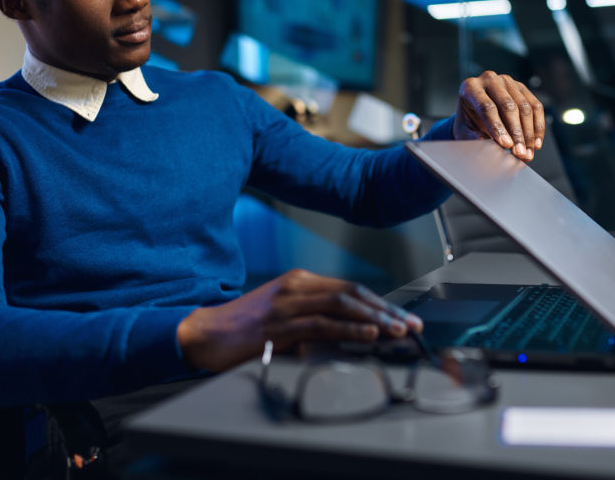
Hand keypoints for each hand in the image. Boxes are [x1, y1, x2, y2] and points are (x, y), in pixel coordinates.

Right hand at [176, 269, 421, 371]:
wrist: (203, 334)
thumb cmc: (243, 328)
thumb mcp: (284, 315)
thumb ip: (314, 317)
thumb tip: (351, 332)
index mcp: (299, 281)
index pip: (350, 288)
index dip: (380, 302)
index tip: (403, 317)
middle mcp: (297, 286)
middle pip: (353, 292)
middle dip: (387, 309)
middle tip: (411, 324)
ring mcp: (288, 303)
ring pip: (342, 304)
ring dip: (375, 318)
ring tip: (398, 330)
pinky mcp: (280, 324)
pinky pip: (322, 324)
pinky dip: (349, 328)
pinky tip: (368, 334)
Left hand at [454, 71, 544, 160]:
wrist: (473, 114)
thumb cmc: (468, 123)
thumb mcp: (465, 132)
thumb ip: (475, 138)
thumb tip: (491, 146)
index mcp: (470, 88)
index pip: (487, 107)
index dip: (497, 127)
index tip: (506, 145)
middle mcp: (489, 80)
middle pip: (508, 106)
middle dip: (516, 133)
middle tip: (519, 152)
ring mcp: (507, 82)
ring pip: (525, 108)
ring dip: (529, 133)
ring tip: (527, 153)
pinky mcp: (522, 87)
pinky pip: (536, 107)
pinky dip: (538, 127)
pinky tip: (536, 143)